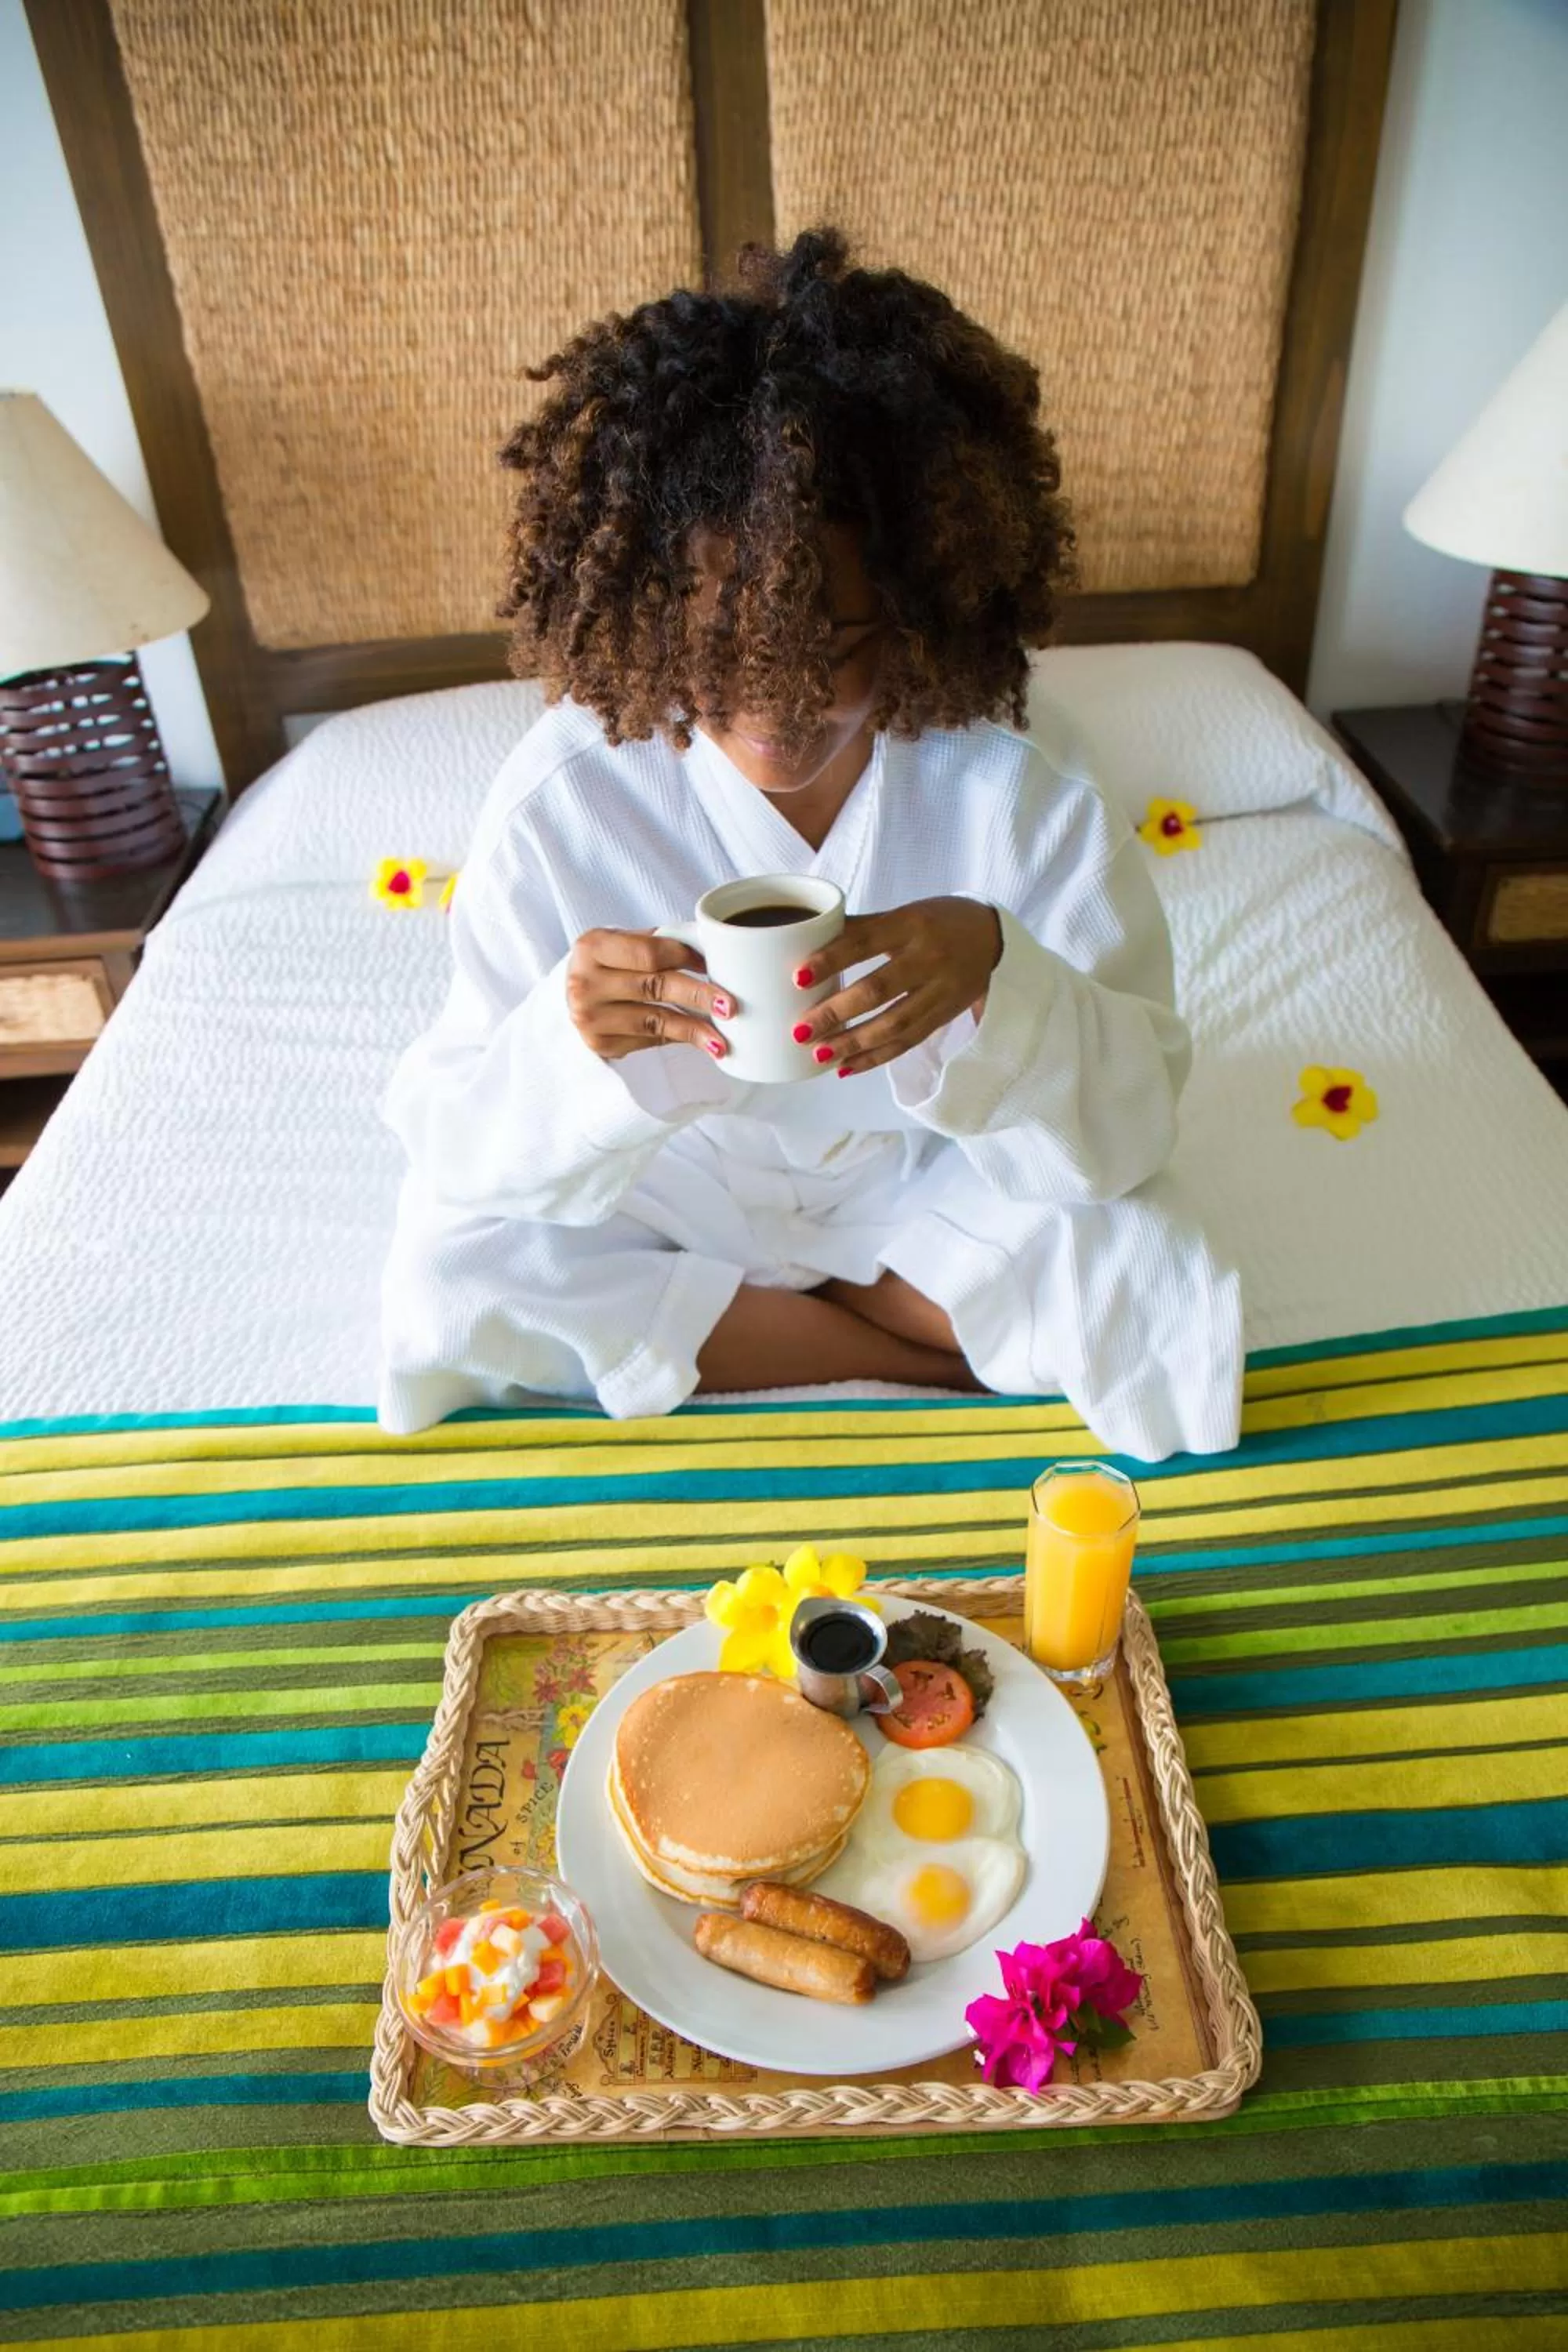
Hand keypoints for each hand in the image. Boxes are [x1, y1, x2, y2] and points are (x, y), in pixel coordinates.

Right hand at [565, 929, 733, 1063]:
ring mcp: (591, 1017)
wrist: (572, 993)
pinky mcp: (600, 1044)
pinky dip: (678, 1038)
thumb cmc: (608, 963)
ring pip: (656, 1021)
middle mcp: (586, 983)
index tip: (712, 963)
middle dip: (698, 996)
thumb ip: (659, 942)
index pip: (649, 953)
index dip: (686, 957)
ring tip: (721, 1039)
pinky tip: (699, 1040)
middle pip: (656, 987)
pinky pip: (650, 1040)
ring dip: (694, 1030)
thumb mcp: (623, 942)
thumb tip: (714, 952)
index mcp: (593, 947)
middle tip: (729, 1005)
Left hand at [793, 897, 1002, 1074]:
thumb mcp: (904, 914)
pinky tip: (847, 1067)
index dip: (831, 960)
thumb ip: (862, 927)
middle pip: (878, 990)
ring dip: (854, 1043)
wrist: (994, 938)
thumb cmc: (938, 921)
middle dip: (836, 1014)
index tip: (798, 976)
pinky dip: (876, 1057)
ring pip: (894, 1024)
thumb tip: (809, 938)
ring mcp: (940, 990)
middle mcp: (928, 958)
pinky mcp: (945, 1016)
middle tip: (801, 1030)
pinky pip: (908, 1042)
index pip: (864, 942)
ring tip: (820, 1055)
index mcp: (911, 924)